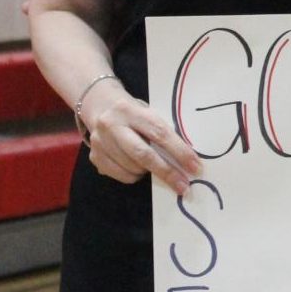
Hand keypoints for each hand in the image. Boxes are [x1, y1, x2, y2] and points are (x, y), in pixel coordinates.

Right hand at [81, 82, 200, 194]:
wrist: (100, 105)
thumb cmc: (135, 113)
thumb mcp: (149, 114)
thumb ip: (163, 132)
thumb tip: (188, 160)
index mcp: (131, 111)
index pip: (159, 133)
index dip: (179, 152)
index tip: (195, 167)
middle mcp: (112, 125)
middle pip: (143, 154)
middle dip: (167, 172)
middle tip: (183, 186)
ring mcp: (100, 142)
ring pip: (132, 168)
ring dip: (149, 172)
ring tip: (155, 166)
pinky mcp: (95, 156)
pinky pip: (122, 175)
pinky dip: (135, 175)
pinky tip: (138, 167)